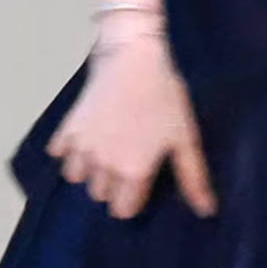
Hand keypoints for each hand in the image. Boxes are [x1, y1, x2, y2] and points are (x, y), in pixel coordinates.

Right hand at [47, 35, 217, 218]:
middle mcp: (102, 165)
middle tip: (127, 161)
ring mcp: (81, 146)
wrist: (133, 56)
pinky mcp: (68, 127)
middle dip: (112, 185)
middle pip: (99, 194)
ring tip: (107, 151)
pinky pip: (60, 153)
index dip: (133, 200)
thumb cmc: (164, 96)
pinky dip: (69, 151)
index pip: (122, 210)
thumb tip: (206, 211)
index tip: (141, 183)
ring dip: (89, 170)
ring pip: (77, 176)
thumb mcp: (185, 137)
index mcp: (132, 171)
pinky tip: (87, 137)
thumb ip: (193, 177)